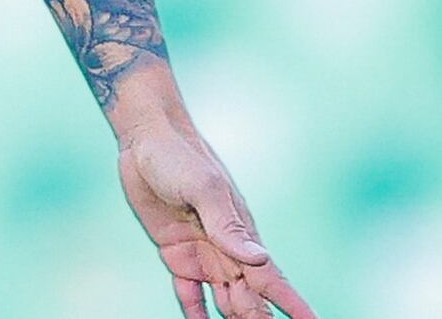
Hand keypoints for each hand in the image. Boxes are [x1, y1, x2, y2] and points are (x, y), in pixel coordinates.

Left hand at [117, 119, 316, 318]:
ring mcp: (203, 255)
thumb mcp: (203, 188)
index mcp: (242, 237)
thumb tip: (260, 259)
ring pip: (226, 303)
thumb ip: (228, 226)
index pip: (275, 282)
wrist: (146, 139)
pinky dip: (196, 313)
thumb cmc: (179, 157)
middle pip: (252, 302)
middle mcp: (227, 252)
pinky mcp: (175, 254)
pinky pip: (189, 294)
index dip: (295, 307)